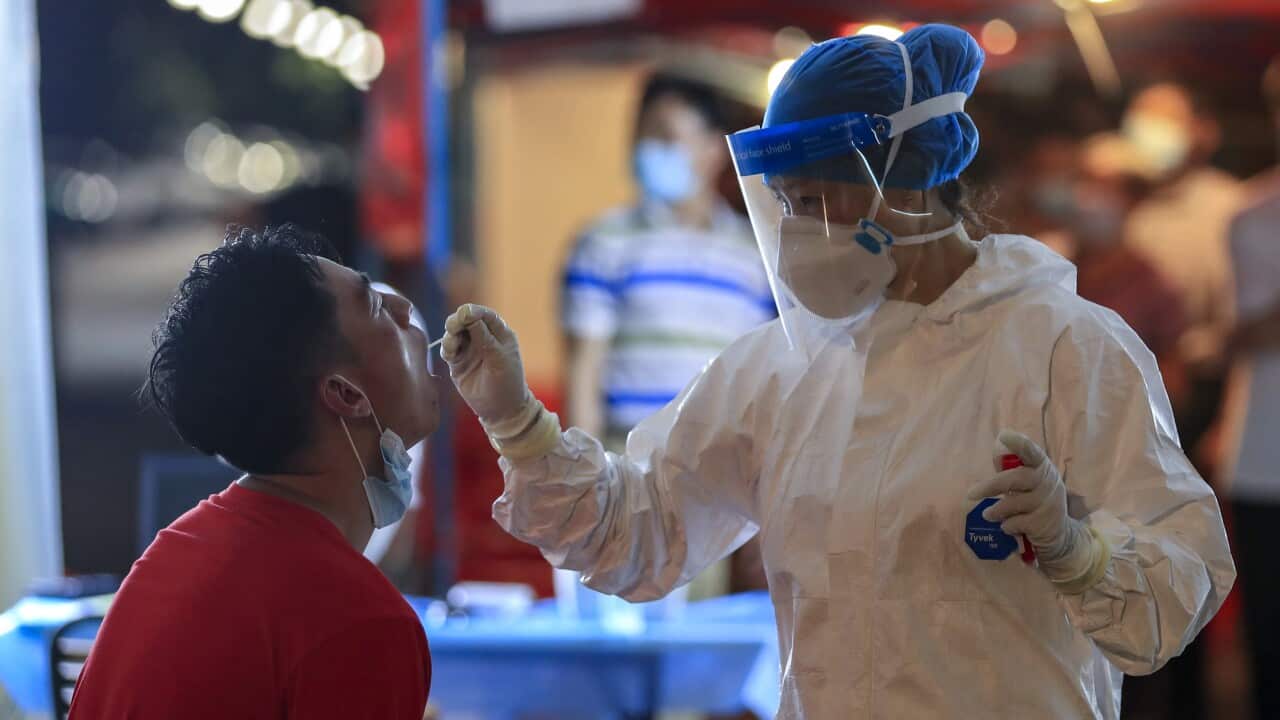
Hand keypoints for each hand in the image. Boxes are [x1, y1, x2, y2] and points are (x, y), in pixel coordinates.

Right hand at [442, 304, 533, 437]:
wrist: (501, 410)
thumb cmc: (507, 383)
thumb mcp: (499, 359)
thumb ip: (485, 338)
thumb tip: (470, 315)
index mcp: (499, 333)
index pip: (485, 315)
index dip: (474, 311)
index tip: (465, 313)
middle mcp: (482, 338)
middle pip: (465, 321)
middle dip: (458, 321)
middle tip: (453, 326)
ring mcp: (469, 350)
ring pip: (454, 334)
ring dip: (451, 335)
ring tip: (452, 343)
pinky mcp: (458, 363)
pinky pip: (448, 350)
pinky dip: (447, 348)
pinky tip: (450, 352)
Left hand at [969, 431, 1070, 556]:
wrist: (1060, 534)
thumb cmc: (1037, 501)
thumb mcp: (1029, 482)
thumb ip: (1013, 468)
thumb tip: (997, 448)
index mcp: (1042, 468)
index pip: (1032, 452)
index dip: (1019, 443)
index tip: (1004, 435)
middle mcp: (1048, 483)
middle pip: (1016, 479)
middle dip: (991, 486)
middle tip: (970, 494)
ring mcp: (1047, 504)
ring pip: (1011, 504)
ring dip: (995, 511)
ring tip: (988, 514)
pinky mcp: (1043, 524)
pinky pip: (1014, 523)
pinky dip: (1006, 526)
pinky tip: (1010, 527)